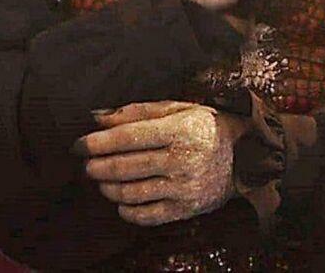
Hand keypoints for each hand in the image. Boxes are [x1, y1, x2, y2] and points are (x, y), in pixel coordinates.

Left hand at [72, 100, 249, 225]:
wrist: (245, 156)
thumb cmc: (205, 126)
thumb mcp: (177, 109)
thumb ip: (137, 112)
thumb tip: (98, 117)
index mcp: (180, 129)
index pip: (130, 137)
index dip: (100, 142)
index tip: (80, 144)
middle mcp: (182, 160)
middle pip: (127, 166)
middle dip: (99, 165)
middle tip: (86, 163)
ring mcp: (184, 187)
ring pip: (133, 192)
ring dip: (108, 187)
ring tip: (100, 179)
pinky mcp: (186, 209)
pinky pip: (147, 215)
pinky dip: (127, 209)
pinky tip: (120, 200)